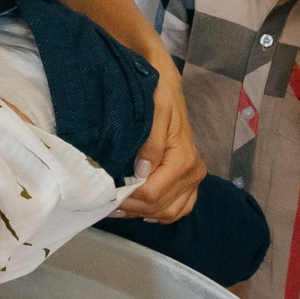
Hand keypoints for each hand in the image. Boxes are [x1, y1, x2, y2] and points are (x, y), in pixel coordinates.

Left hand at [113, 69, 202, 222]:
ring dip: (142, 212)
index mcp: (184, 159)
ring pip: (168, 212)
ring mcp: (193, 178)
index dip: (128, 197)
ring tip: (118, 207)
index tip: (107, 195)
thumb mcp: (154, 112)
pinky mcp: (190, 179)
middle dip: (132, 207)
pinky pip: (179, 207)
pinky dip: (160, 213)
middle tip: (106, 203)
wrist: (167, 85)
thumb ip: (150, 144)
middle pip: (159, 206)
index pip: (152, 193)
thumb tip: (142, 172)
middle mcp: (193, 172)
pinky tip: (141, 209)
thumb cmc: (158, 96)